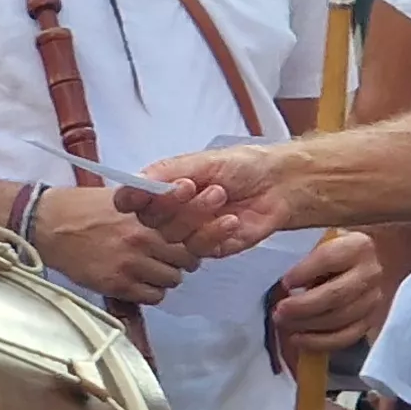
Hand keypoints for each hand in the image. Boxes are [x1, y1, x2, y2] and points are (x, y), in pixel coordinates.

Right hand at [30, 185, 197, 304]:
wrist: (48, 224)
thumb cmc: (84, 207)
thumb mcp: (123, 196)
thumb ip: (153, 207)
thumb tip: (182, 215)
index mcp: (147, 214)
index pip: (191, 232)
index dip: (194, 238)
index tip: (185, 240)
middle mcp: (143, 239)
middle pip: (187, 259)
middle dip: (182, 259)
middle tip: (168, 257)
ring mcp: (130, 264)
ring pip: (172, 280)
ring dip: (165, 276)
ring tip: (151, 269)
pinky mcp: (117, 284)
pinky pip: (152, 296)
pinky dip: (150, 291)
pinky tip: (139, 281)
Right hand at [136, 143, 305, 258]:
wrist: (280, 184)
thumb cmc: (243, 166)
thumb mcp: (203, 161)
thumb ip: (167, 172)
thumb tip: (136, 180)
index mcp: (164, 187)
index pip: (132, 199)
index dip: (131, 199)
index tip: (139, 194)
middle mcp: (172, 212)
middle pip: (151, 220)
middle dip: (170, 204)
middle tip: (191, 186)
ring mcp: (190, 231)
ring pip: (173, 236)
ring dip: (196, 215)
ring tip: (220, 194)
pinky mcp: (209, 247)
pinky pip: (199, 248)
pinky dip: (214, 233)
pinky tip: (231, 219)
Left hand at [271, 229, 388, 353]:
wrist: (365, 263)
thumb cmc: (332, 249)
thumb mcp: (317, 236)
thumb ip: (295, 235)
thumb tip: (257, 238)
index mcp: (358, 246)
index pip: (328, 259)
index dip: (303, 272)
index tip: (285, 282)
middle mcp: (371, 273)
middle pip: (335, 295)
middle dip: (302, 307)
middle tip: (278, 311)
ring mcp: (373, 299)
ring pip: (339, 319)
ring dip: (307, 325)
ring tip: (283, 323)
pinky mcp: (370, 320)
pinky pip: (346, 337)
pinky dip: (319, 342)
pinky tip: (299, 339)